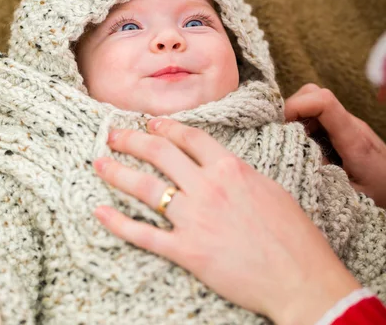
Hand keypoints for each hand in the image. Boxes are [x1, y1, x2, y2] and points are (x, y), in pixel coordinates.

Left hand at [93, 120, 359, 324]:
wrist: (300, 277)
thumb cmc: (293, 234)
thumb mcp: (270, 188)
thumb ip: (239, 173)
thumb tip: (221, 165)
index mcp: (230, 167)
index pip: (189, 137)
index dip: (165, 126)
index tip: (150, 123)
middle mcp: (207, 186)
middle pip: (160, 153)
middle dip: (132, 140)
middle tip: (113, 134)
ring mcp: (194, 218)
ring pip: (145, 187)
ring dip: (118, 172)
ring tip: (99, 162)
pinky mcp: (187, 251)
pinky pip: (144, 233)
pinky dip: (118, 223)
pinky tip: (100, 211)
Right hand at [285, 84, 385, 207]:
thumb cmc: (381, 197)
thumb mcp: (350, 196)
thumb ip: (321, 177)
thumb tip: (291, 158)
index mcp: (354, 140)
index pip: (323, 101)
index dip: (296, 106)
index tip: (278, 126)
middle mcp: (351, 126)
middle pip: (314, 94)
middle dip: (291, 109)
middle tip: (278, 135)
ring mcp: (348, 127)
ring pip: (314, 104)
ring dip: (295, 119)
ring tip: (288, 145)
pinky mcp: (345, 133)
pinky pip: (318, 119)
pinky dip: (303, 128)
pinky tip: (301, 150)